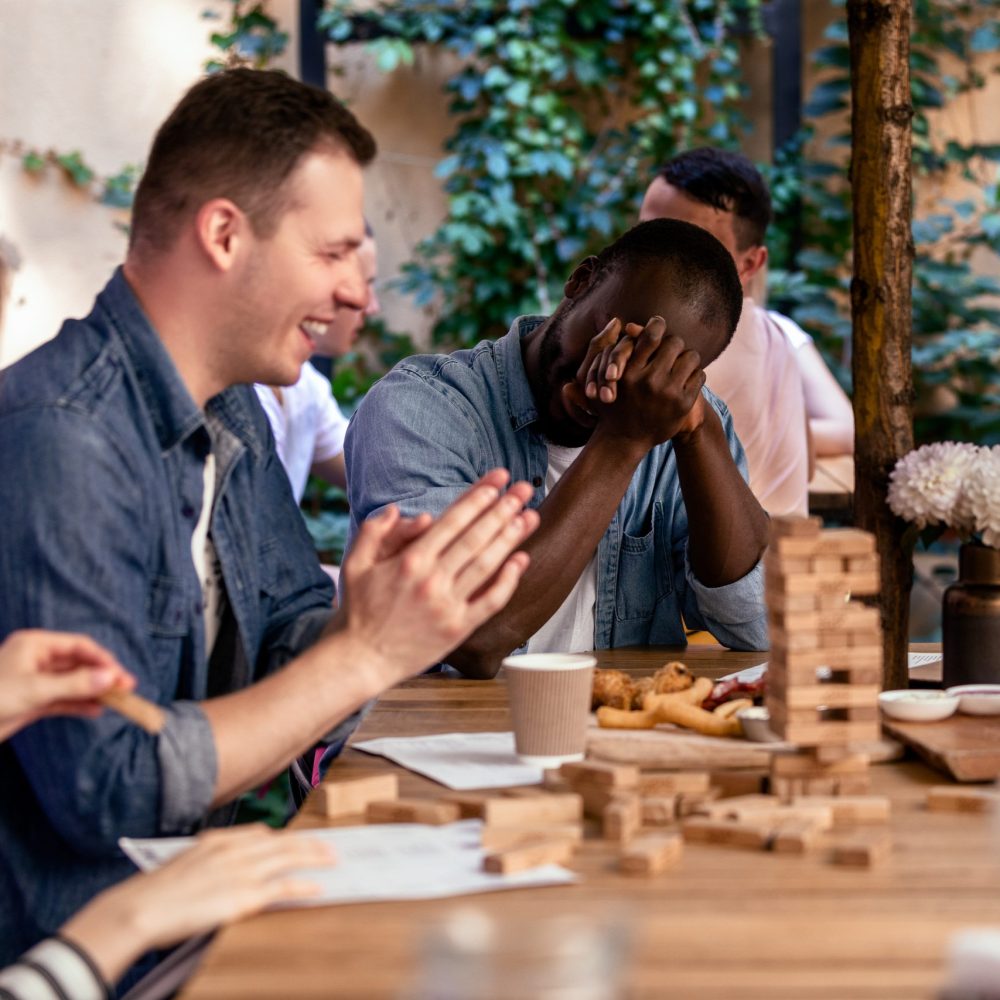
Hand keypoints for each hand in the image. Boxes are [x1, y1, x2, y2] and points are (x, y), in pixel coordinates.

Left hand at [0, 630, 134, 741]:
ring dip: (95, 691)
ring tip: (118, 701)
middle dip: (102, 676)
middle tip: (126, 688)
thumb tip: (109, 678)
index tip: (120, 675)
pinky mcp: (33, 701)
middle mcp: (37, 660)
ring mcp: (36, 681)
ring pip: (74, 682)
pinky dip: (80, 704)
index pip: (79, 646)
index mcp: (35, 645)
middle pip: (79, 664)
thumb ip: (74, 684)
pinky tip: (97, 710)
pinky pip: (64, 699)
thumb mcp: (35, 690)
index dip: (103, 659)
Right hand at [60, 825, 334, 983]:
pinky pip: (283, 887)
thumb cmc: (152, 893)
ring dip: (314, 858)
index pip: (261, 833)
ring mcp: (241, 871)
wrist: (138, 909)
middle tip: (328, 846)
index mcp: (217, 840)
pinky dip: (303, 885)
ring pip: (289, 858)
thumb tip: (217, 870)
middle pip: (281, 842)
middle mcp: (234, 850)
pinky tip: (317, 887)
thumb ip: (206, 861)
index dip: (284, 838)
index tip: (298, 840)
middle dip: (308, 844)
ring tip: (332, 860)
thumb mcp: (183, 865)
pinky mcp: (244, 895)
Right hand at [334, 470, 538, 683]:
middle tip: (524, 490)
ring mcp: (448, 605)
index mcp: (410, 560)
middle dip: (503, 509)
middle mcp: (432, 579)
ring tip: (528, 517)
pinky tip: (521, 561)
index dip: (478, 497)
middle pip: (476, 537)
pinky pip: (490, 601)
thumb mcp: (355, 563)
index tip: (497, 481)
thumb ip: (374, 531)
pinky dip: (508, 580)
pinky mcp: (458, 629)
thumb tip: (399, 509)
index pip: (452, 520)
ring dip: (510, 538)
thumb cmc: (358, 611)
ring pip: (486, 564)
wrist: (360, 660)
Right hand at [590, 316, 706, 450]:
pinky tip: (686, 380)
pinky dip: (695, 374)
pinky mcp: (683, 404)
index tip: (658, 324)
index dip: (656, 325)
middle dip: (673, 344)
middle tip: (671, 350)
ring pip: (691, 356)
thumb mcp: (606, 379)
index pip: (651, 336)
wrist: (625, 439)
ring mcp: (668, 393)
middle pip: (674, 342)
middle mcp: (648, 381)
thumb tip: (629, 324)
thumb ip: (616, 351)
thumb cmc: (614, 404)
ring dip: (687, 358)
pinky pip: (699, 375)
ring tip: (681, 364)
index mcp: (629, 372)